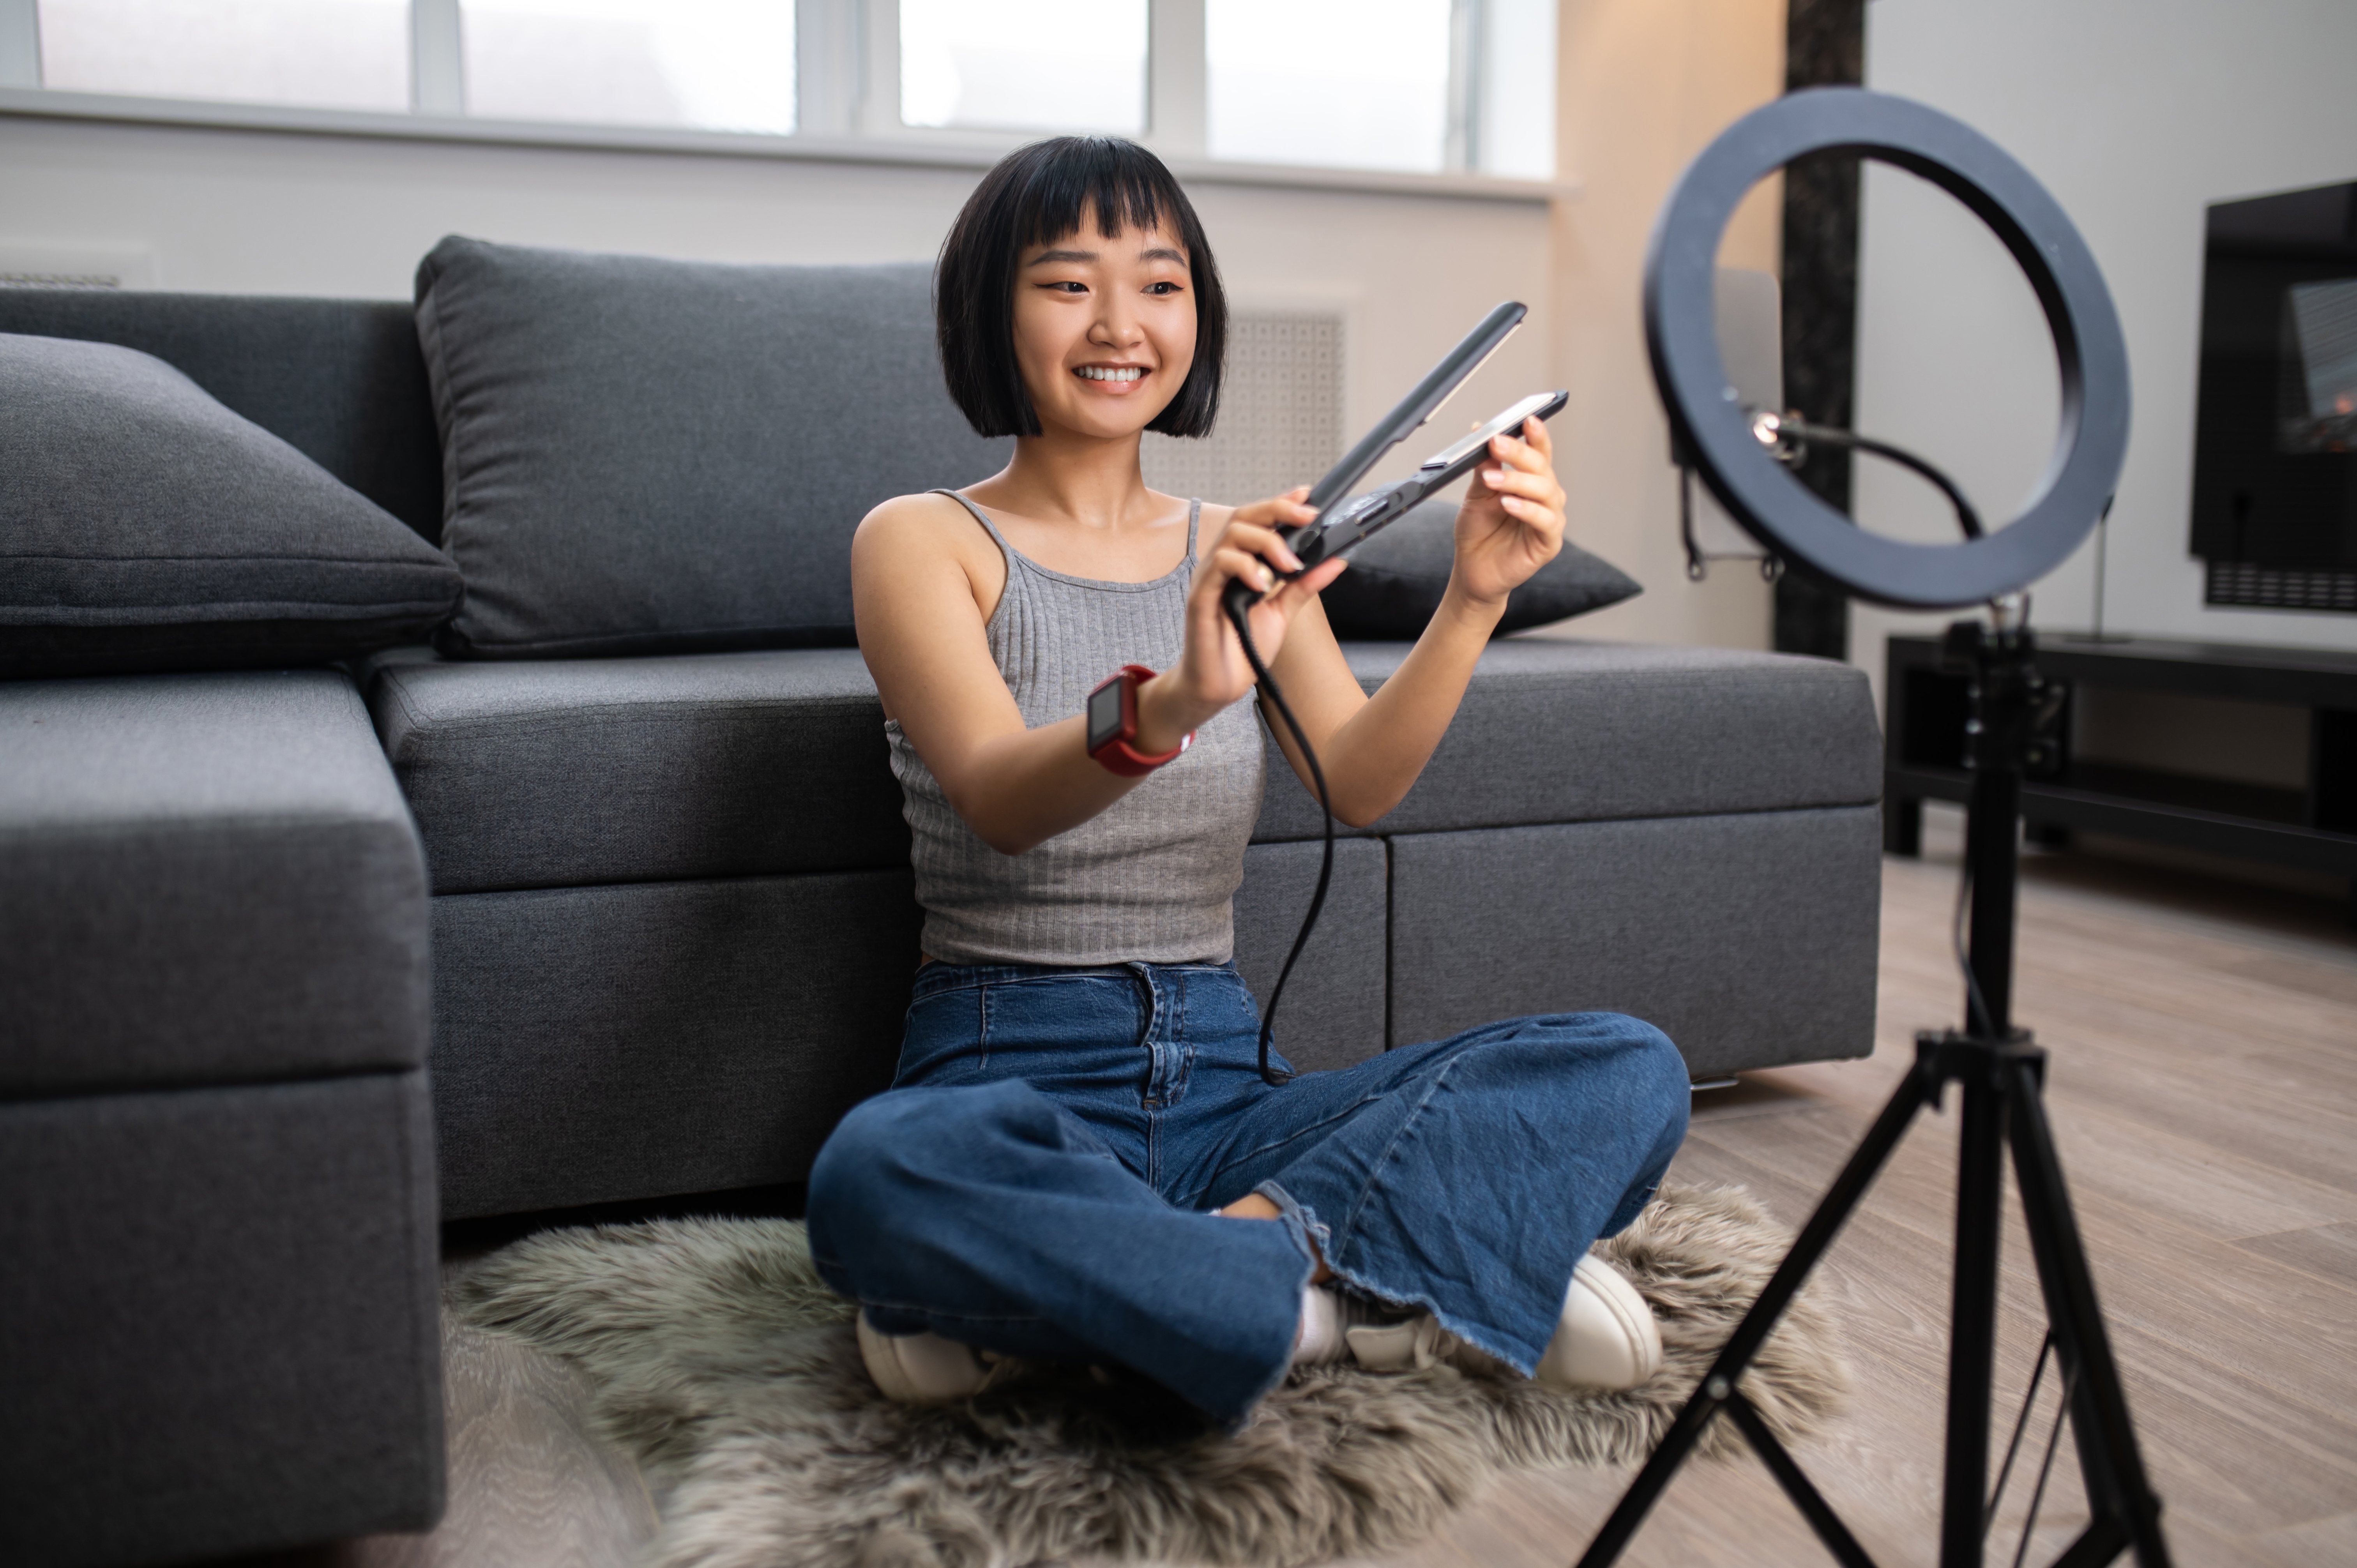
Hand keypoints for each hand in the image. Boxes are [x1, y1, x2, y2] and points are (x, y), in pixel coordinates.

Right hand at [1138, 488, 1347, 749]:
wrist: (1219, 685)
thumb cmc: (1243, 647)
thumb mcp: (1282, 612)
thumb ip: (1304, 585)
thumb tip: (1335, 561)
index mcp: (1241, 562)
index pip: (1259, 520)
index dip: (1281, 503)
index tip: (1307, 495)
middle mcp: (1222, 563)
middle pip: (1244, 516)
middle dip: (1278, 510)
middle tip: (1308, 517)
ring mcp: (1209, 578)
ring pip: (1232, 535)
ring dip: (1267, 543)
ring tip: (1289, 566)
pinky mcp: (1200, 597)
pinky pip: (1219, 567)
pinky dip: (1245, 568)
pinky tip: (1263, 584)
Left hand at [1451, 415, 1566, 611]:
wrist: (1472, 571)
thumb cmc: (1478, 533)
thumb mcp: (1476, 494)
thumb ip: (1484, 466)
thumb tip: (1483, 432)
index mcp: (1531, 480)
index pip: (1539, 452)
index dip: (1536, 434)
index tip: (1526, 418)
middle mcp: (1545, 496)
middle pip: (1542, 467)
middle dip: (1519, 453)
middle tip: (1497, 442)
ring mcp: (1550, 518)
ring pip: (1545, 491)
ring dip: (1517, 481)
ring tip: (1492, 479)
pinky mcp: (1549, 542)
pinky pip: (1544, 521)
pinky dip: (1527, 509)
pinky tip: (1508, 503)